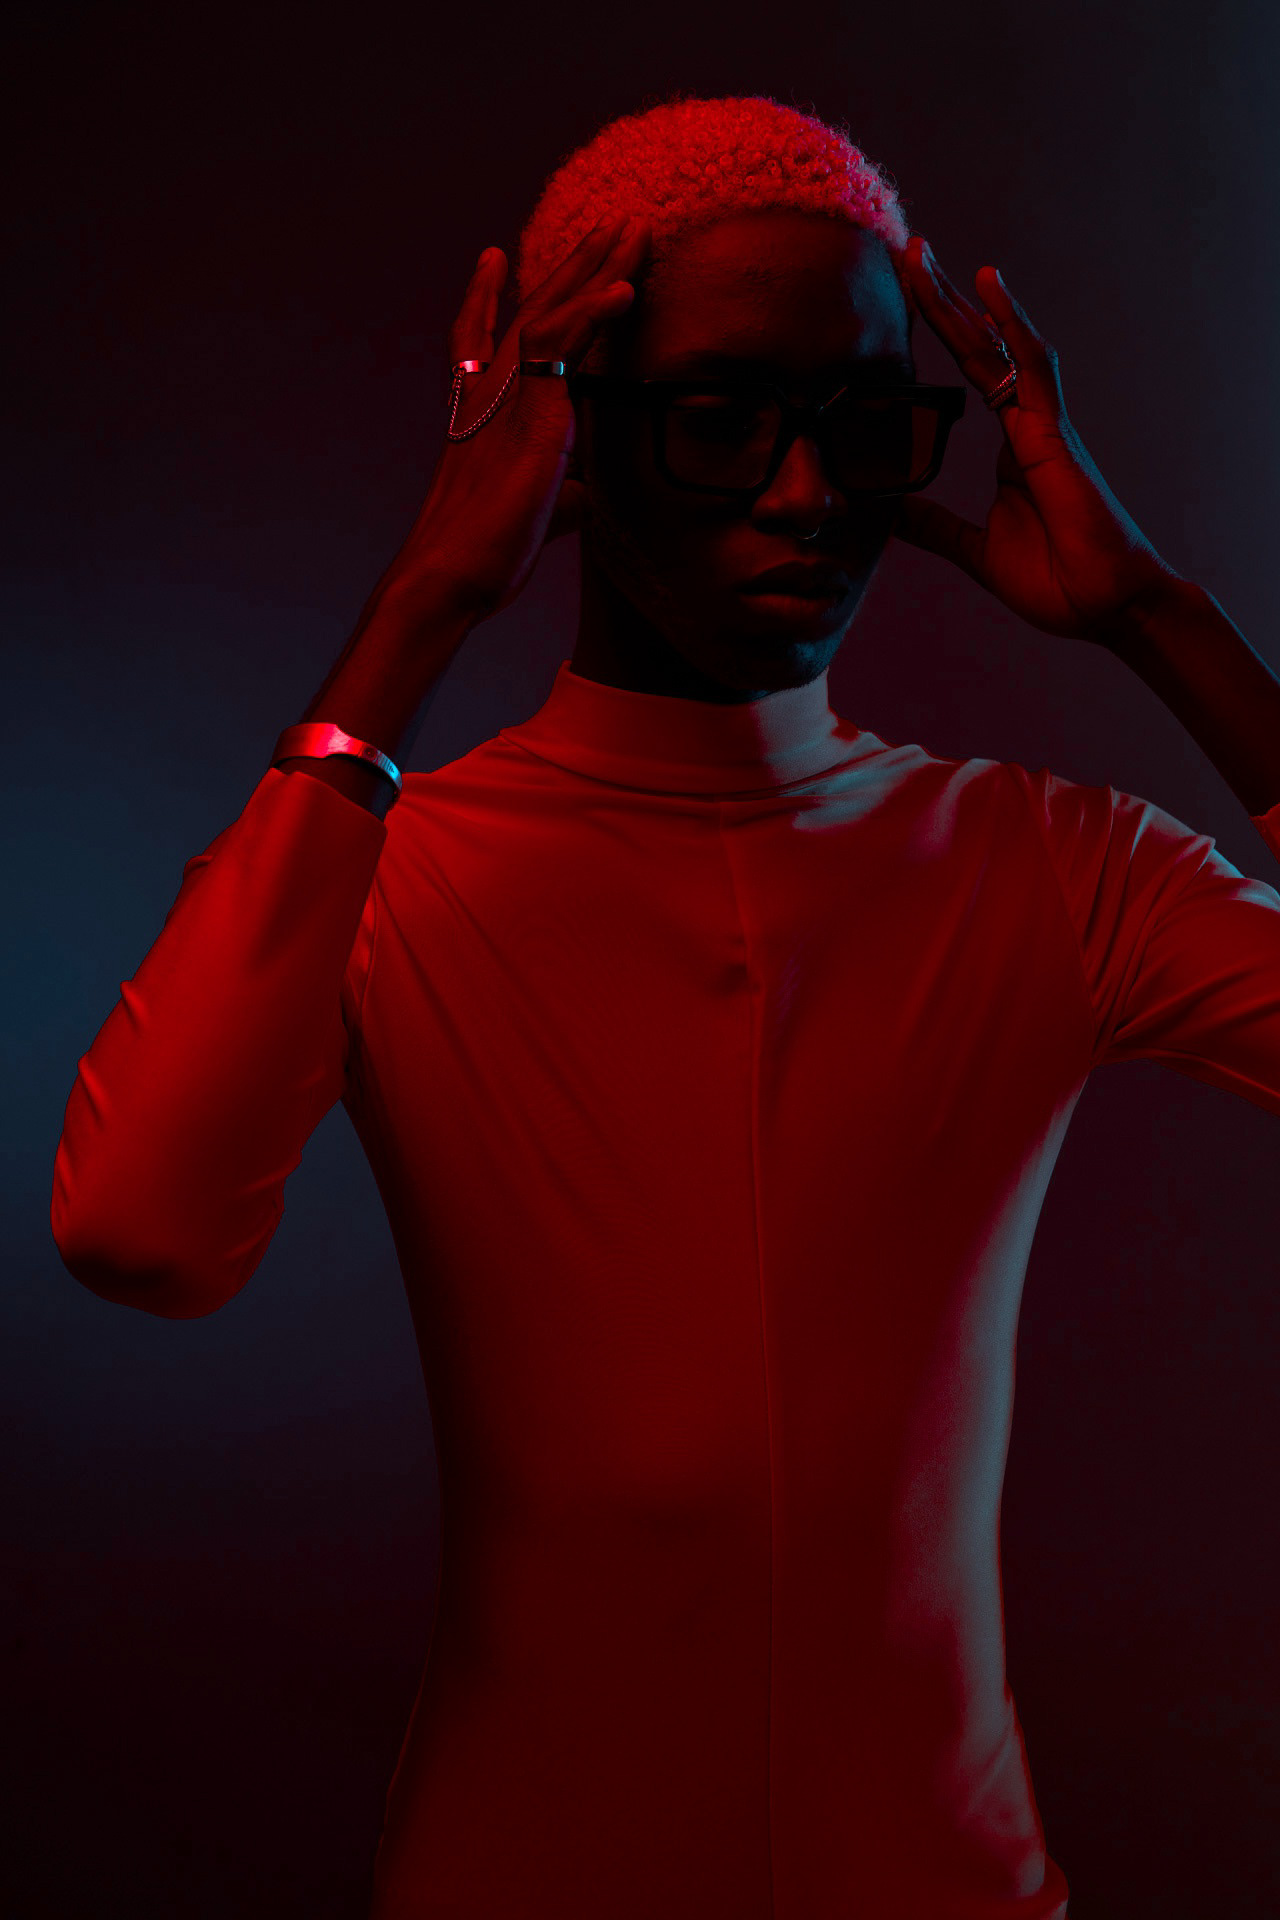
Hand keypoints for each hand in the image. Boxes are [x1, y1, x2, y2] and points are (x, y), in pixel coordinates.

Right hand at [384, 215, 649, 625]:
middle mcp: (486, 395)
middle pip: (532, 312)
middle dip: (571, 267)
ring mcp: (505, 399)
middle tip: (606, 225)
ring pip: (552, 314)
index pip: (479, 343)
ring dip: (594, 269)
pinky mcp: (531, 416)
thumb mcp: (530, 518)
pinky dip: (594, 314)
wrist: (450, 576)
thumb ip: (558, 495)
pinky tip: (623, 288)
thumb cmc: (481, 558)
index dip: (484, 298)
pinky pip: (562, 348)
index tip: (491, 257)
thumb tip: (580, 498)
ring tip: (629, 229)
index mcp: (479, 415)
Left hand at [894, 237, 1184, 646]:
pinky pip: (1033, 367)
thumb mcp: (975, 550)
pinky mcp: (1054, 435)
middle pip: (980, 346)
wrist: (1105, 606)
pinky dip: (1011, 325)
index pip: (971, 371)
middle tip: (908, 251)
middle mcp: (1027, 423)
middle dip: (943, 299)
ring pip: (999, 345)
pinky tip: (991, 287)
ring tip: (929, 257)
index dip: (941, 332)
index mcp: (1012, 446)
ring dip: (964, 300)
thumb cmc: (1057, 580)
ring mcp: (1043, 424)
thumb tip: (893, 512)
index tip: (909, 295)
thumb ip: (936, 527)